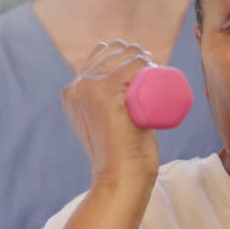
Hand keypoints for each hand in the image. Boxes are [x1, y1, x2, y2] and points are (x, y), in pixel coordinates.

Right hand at [63, 40, 160, 186]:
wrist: (120, 177)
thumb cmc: (120, 156)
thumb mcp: (106, 127)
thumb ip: (104, 115)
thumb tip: (122, 106)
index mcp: (72, 91)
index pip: (101, 54)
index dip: (126, 56)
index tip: (145, 72)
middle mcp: (77, 86)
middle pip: (115, 50)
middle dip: (138, 55)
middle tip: (154, 77)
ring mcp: (91, 88)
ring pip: (127, 54)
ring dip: (145, 59)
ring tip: (156, 76)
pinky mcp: (106, 91)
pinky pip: (135, 63)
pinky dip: (148, 63)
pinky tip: (155, 72)